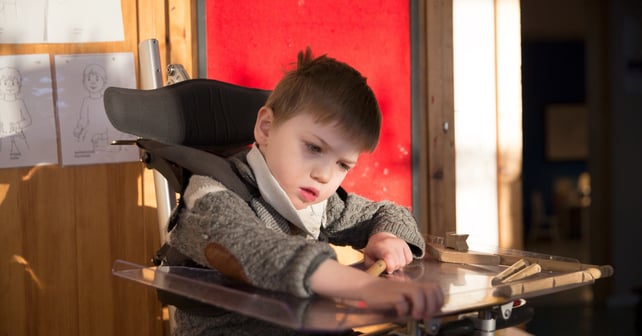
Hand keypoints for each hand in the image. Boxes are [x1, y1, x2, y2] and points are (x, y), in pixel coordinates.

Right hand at [310, 259, 443, 320]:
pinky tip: (400, 312)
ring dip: (420, 307)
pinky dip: (403, 310)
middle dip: (432, 305)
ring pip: (419, 294)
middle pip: (431, 290)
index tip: (434, 311)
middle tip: (426, 315)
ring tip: (415, 315)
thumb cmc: (386, 294)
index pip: (435, 288)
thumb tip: (429, 312)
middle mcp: (410, 286)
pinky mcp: (392, 295)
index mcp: (415, 286)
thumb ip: (415, 300)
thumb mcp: (403, 295)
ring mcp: (401, 289)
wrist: (368, 287)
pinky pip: (402, 302)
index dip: (439, 300)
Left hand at [363, 232, 412, 272]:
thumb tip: (377, 273)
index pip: (389, 257)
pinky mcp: (405, 245)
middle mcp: (391, 243)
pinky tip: (397, 258)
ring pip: (403, 262)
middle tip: (387, 265)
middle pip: (397, 263)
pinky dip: (404, 261)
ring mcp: (399, 243)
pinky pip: (409, 259)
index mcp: (380, 246)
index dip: (390, 266)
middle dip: (392, 268)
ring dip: (398, 265)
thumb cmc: (373, 250)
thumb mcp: (368, 258)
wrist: (380, 238)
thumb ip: (372, 266)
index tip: (388, 270)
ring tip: (391, 261)